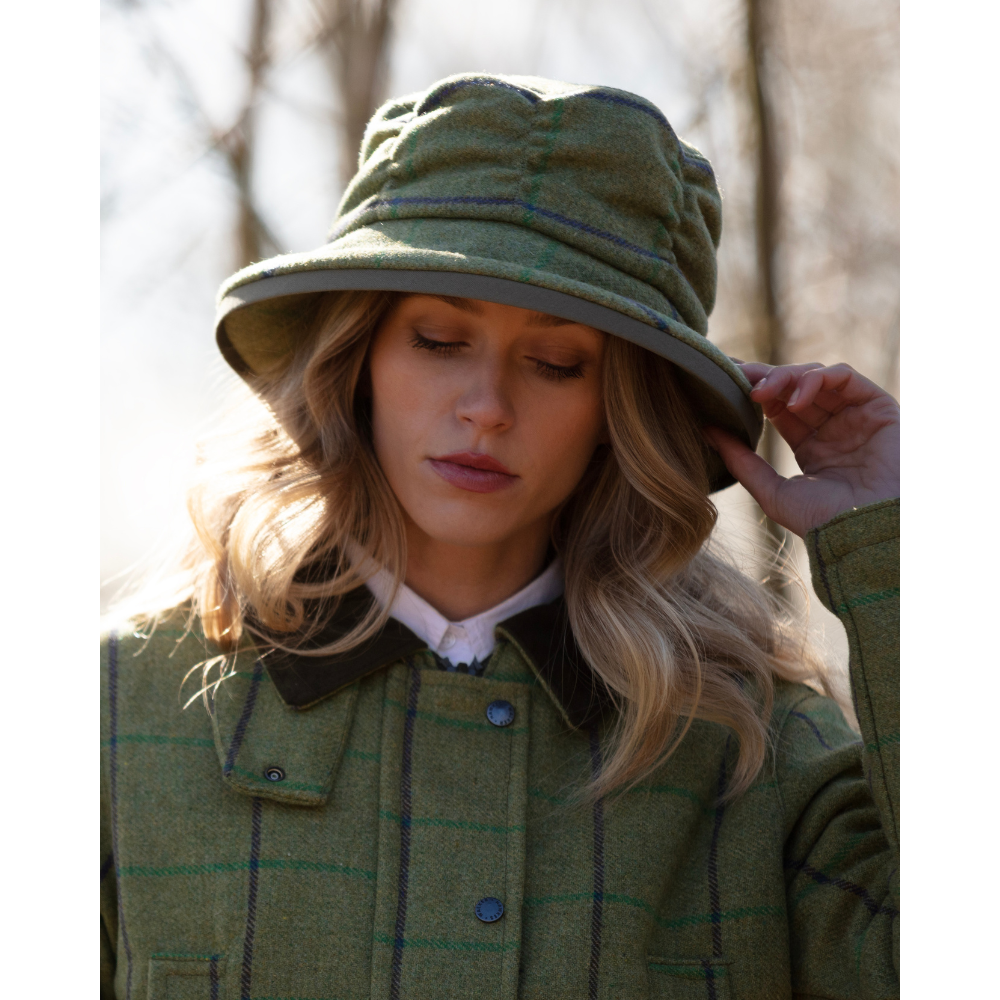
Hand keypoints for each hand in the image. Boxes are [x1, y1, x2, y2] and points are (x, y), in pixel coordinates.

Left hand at [703, 362, 899, 537]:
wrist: (870, 533)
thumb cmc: (825, 521)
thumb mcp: (772, 492)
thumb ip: (741, 461)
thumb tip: (706, 430)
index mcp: (811, 446)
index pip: (777, 406)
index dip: (752, 391)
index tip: (723, 383)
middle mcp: (833, 427)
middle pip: (793, 386)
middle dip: (763, 378)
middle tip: (737, 378)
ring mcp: (856, 415)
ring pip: (815, 376)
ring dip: (784, 377)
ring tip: (760, 393)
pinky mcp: (878, 407)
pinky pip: (844, 377)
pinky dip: (816, 379)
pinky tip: (793, 400)